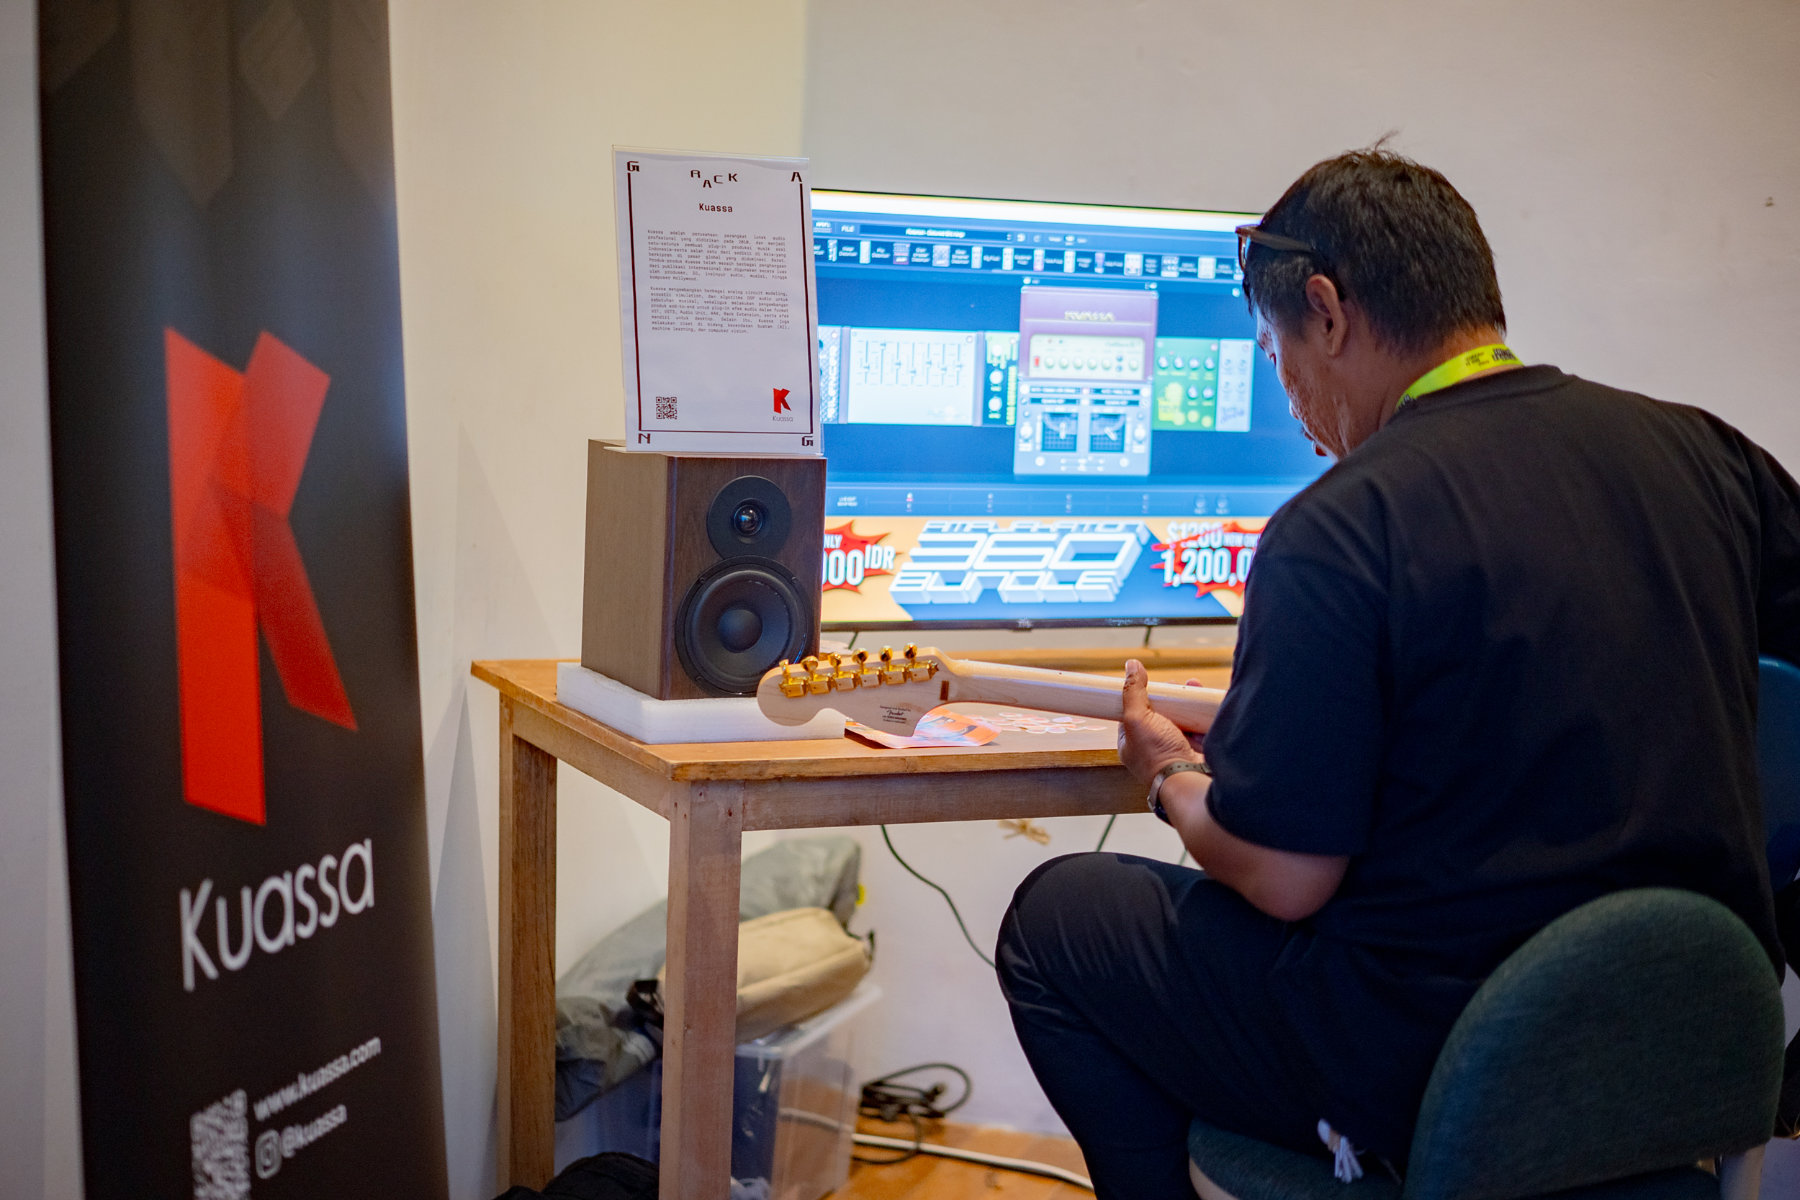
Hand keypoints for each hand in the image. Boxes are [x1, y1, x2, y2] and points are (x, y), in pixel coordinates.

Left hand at [1116, 660, 1205, 783]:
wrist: (1188, 778)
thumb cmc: (1158, 755)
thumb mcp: (1137, 718)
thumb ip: (1133, 692)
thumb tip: (1131, 666)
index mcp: (1132, 743)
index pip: (1133, 714)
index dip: (1142, 696)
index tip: (1151, 683)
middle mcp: (1153, 746)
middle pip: (1161, 714)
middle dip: (1170, 696)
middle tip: (1176, 685)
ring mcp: (1176, 748)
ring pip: (1182, 718)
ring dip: (1187, 701)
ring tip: (1193, 687)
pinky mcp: (1197, 748)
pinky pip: (1200, 725)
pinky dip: (1202, 712)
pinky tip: (1205, 699)